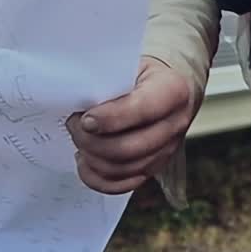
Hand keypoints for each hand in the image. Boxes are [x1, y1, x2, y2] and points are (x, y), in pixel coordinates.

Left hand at [67, 57, 195, 194]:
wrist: (172, 87)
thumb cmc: (146, 75)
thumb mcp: (133, 66)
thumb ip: (111, 82)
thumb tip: (78, 102)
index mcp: (173, 91)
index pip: (143, 110)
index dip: (110, 118)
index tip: (85, 118)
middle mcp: (175, 123)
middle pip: (129, 148)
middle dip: (92, 141)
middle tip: (74, 126)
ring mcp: (167, 149)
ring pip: (122, 169)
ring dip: (92, 158)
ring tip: (80, 139)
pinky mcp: (155, 166)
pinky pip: (122, 185)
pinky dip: (97, 179)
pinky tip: (87, 161)